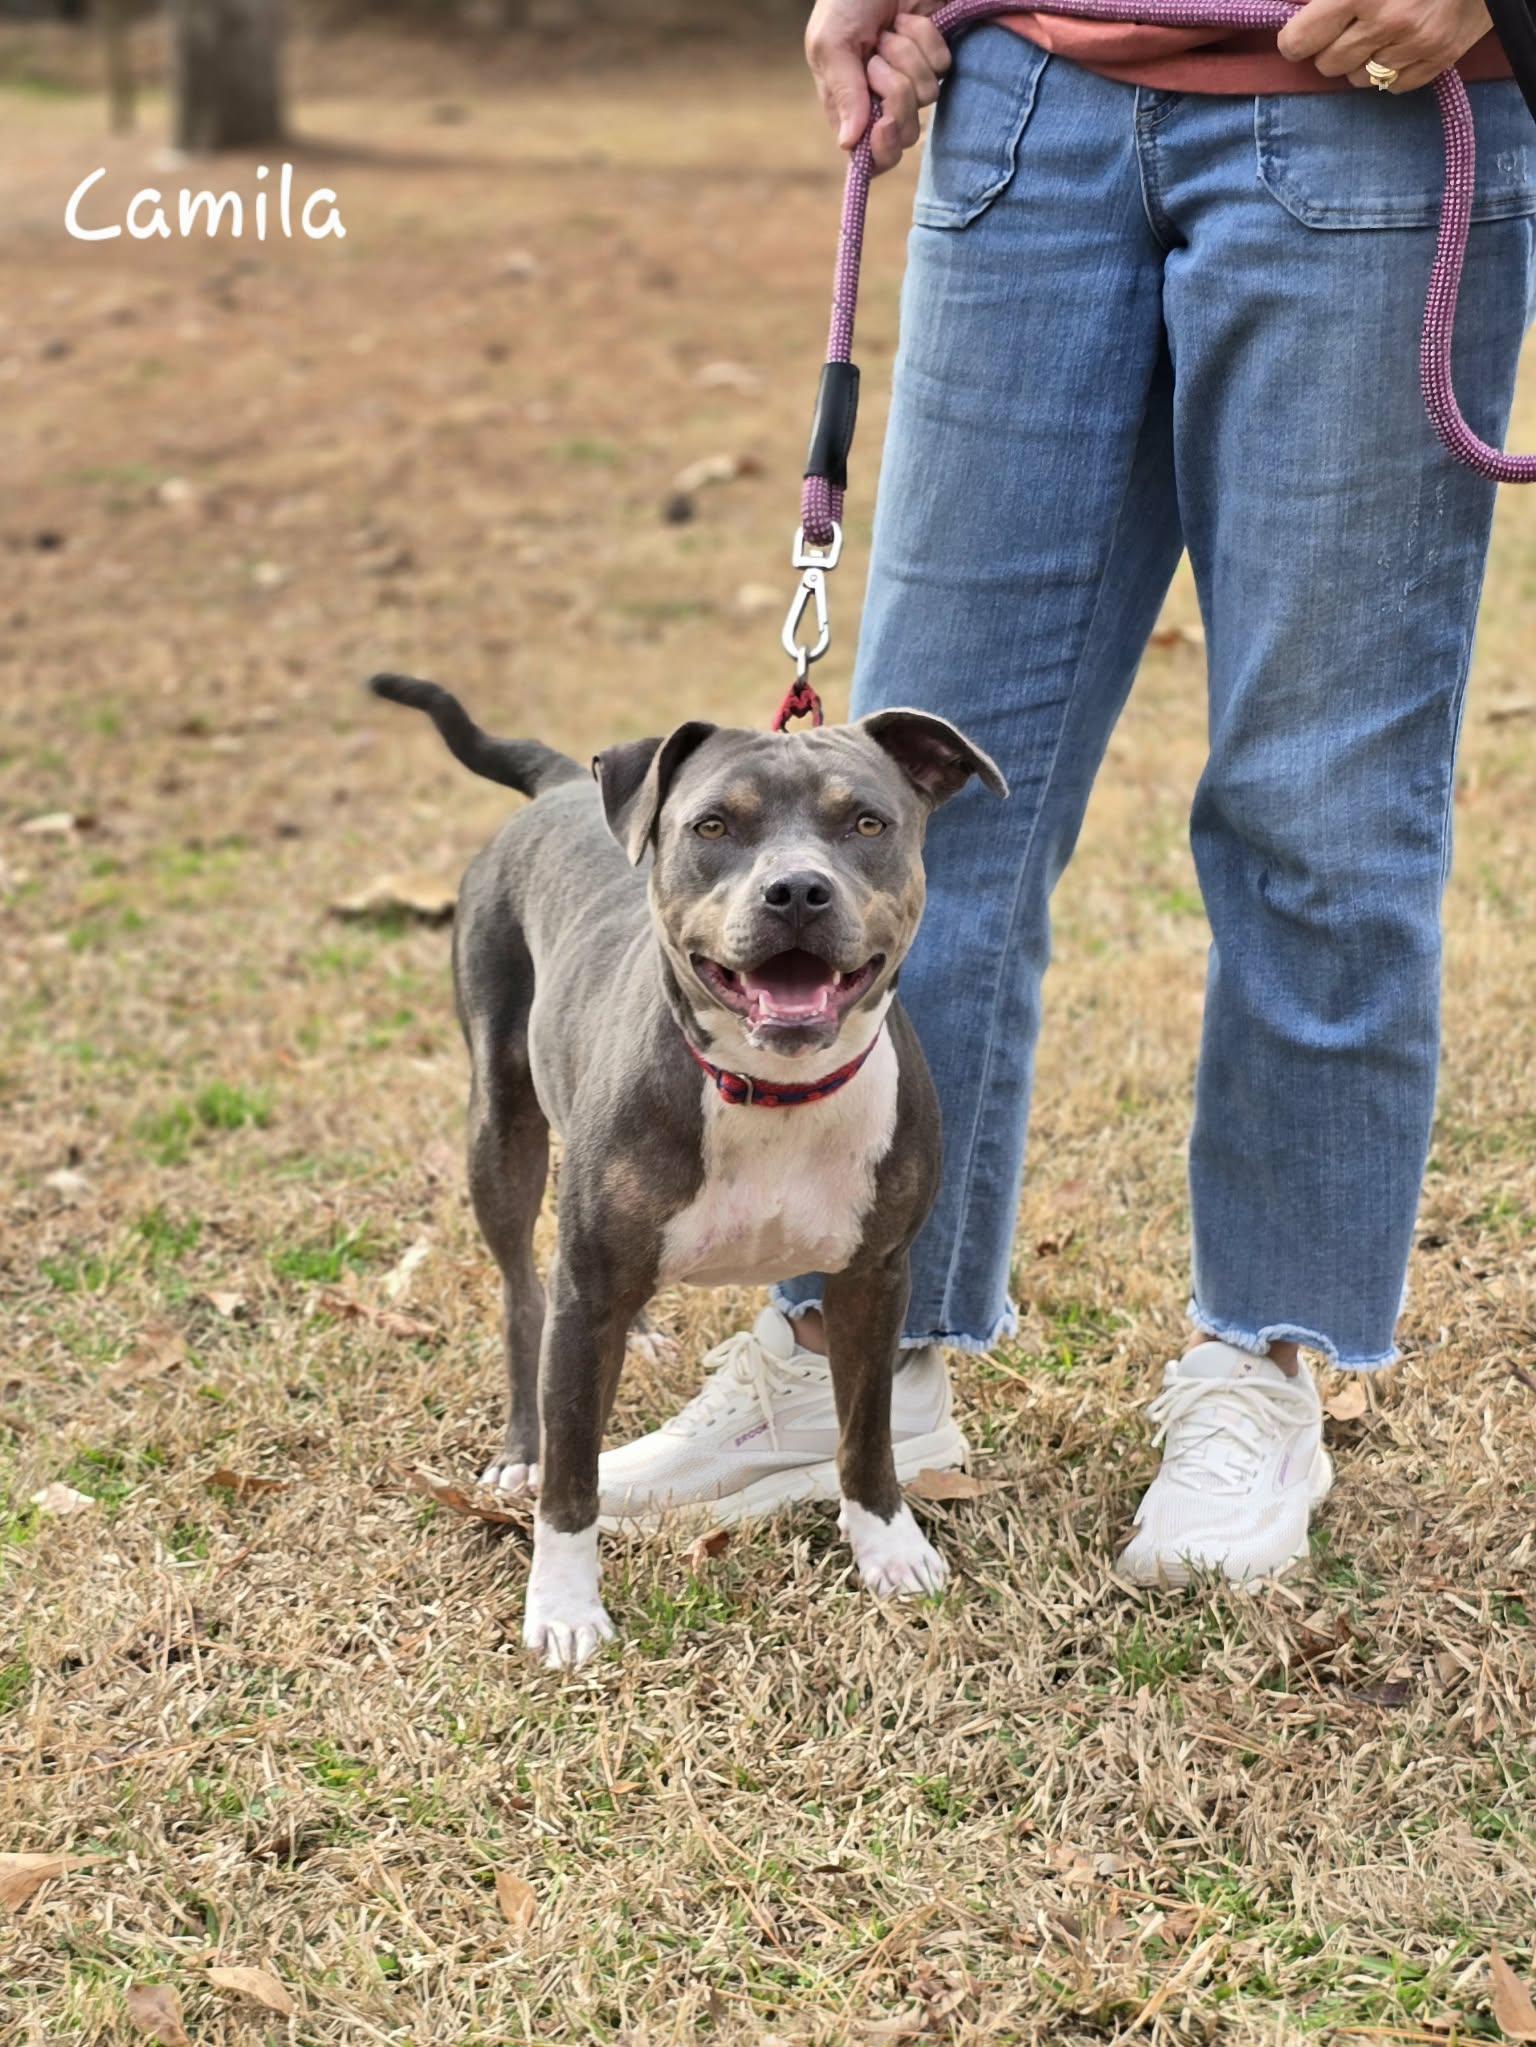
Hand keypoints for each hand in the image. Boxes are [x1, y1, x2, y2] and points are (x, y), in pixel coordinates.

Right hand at [805, 0, 951, 172]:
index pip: (870, 157)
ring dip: (908, 56)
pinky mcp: (935, 58)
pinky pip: (942, 67)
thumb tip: (848, 144)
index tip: (884, 125)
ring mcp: (911, 79)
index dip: (881, 149)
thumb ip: (842, 93)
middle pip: (904, 132)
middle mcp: (881, 99)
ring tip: (890, 30)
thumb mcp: (832, 42)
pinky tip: (911, 19)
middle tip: (878, 59)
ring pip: (926, 97)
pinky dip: (927, 39)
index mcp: (849, 105)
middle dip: (896, 92)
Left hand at [1277, 0, 1492, 92]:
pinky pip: (1394, 86)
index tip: (1301, 34)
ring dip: (1361, 61)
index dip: (1295, 39)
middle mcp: (1386, 22)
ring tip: (1377, 34)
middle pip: (1328, 64)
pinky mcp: (1440, 59)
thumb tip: (1299, 11)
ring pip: (1359, 80)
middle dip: (1330, 48)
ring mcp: (1415, 45)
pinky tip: (1400, 46)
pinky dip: (1392, 70)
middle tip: (1345, 29)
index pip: (1301, 40)